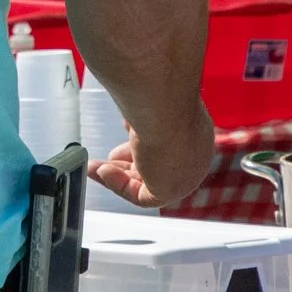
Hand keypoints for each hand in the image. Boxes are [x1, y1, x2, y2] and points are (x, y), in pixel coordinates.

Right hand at [88, 103, 217, 209]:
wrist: (163, 104)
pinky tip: (102, 171)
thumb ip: (143, 117)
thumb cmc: (159, 95)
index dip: (143, 146)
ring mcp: (186, 175)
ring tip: (95, 167)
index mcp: (196, 132)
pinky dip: (119, 185)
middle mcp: (196, 155)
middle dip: (128, 163)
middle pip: (158, 167)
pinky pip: (142, 197)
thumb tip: (131, 121)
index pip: (170, 148)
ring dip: (118, 175)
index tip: (123, 140)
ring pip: (148, 183)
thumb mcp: (150, 106)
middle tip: (108, 159)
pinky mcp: (171, 191)